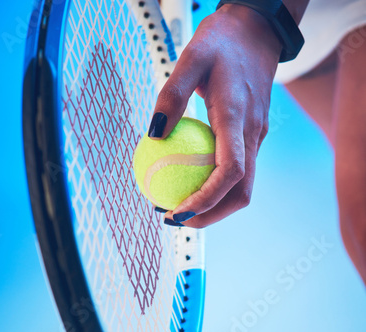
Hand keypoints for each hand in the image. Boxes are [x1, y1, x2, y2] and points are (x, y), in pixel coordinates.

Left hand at [149, 4, 281, 227]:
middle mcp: (252, 135)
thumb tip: (153, 136)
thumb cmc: (222, 42)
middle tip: (176, 218)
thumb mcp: (191, 57)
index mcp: (237, 118)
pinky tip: (193, 181)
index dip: (206, 200)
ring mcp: (257, 138)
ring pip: (243, 187)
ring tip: (182, 207)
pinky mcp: (254, 136)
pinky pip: (240, 171)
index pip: (230, 172)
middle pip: (241, 193)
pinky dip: (219, 188)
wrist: (258, 31)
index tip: (178, 212)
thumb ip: (171, 95)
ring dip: (216, 207)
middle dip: (211, 216)